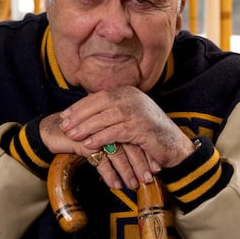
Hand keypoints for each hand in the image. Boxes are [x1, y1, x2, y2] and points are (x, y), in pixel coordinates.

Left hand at [57, 86, 195, 189]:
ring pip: (105, 117)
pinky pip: (115, 132)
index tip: (65, 116)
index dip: (80, 106)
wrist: (176, 146)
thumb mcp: (131, 117)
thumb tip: (87, 114)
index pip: (99, 96)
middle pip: (99, 104)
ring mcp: (138, 112)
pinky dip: (100, 138)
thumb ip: (113, 111)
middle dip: (79, 116)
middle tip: (64, 126)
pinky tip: (89, 145)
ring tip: (72, 136)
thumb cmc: (149, 134)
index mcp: (129, 92)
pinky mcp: (141, 127)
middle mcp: (133, 98)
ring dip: (86, 127)